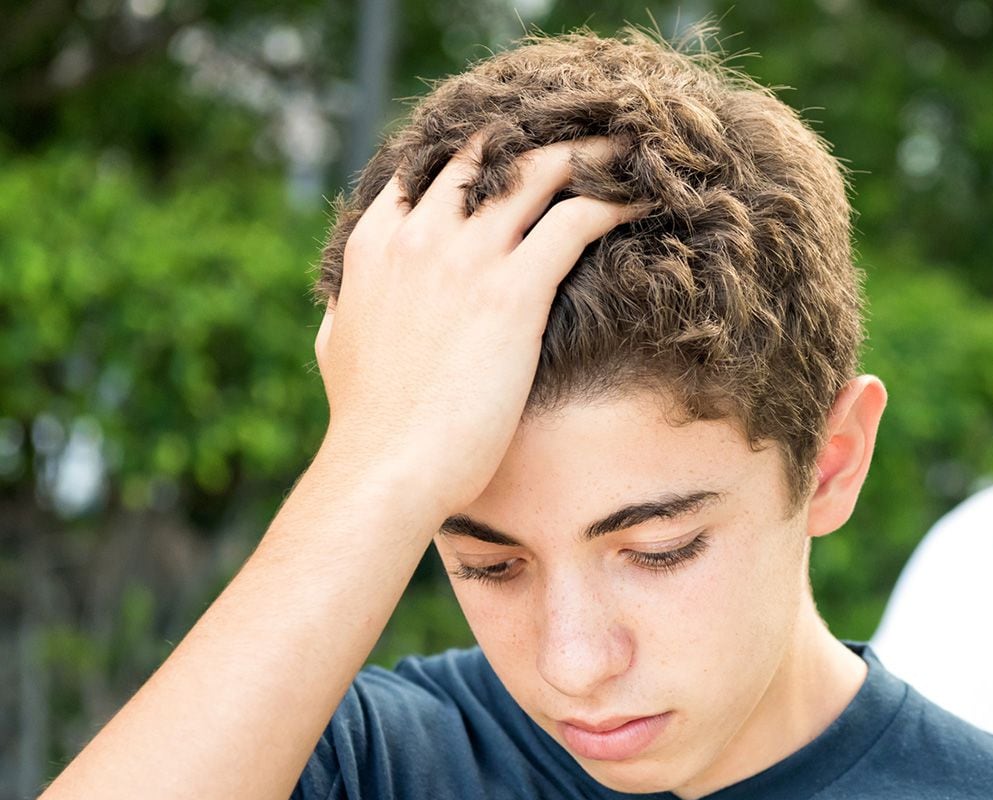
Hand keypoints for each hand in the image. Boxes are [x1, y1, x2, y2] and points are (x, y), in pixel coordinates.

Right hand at [312, 135, 632, 516]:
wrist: (386, 466)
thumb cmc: (369, 423)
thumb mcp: (339, 345)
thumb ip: (350, 306)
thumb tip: (348, 300)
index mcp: (378, 241)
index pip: (434, 164)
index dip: (484, 149)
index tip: (526, 146)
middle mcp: (421, 234)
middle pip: (491, 151)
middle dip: (545, 134)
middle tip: (592, 132)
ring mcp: (466, 257)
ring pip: (540, 171)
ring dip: (592, 155)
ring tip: (632, 150)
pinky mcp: (512, 292)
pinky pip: (576, 222)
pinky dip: (616, 204)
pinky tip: (645, 203)